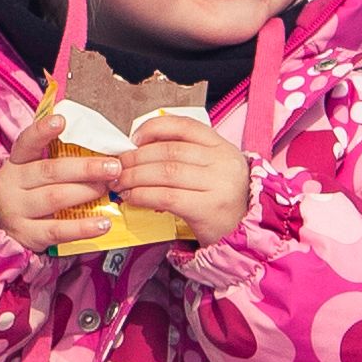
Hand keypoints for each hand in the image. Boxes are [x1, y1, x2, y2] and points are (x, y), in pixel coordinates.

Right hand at [0, 91, 121, 253]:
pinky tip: (103, 224)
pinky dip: (82, 228)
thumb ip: (56, 159)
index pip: (27, 142)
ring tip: (109, 190)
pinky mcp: (28, 235)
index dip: (42, 131)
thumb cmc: (27, 193)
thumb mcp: (30, 172)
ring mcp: (17, 210)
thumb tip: (99, 150)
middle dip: (85, 168)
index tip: (61, 121)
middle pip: (50, 171)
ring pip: (55, 198)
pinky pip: (58, 230)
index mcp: (16, 163)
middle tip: (113, 167)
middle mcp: (12, 184)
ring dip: (86, 193)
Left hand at [108, 115, 251, 248]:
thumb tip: (139, 149)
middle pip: (169, 150)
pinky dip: (143, 195)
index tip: (134, 137)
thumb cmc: (220, 203)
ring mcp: (219, 185)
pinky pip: (166, 196)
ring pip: (165, 172)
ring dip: (135, 176)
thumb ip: (185, 156)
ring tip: (120, 182)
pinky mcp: (208, 208)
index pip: (184, 125)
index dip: (154, 128)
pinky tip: (132, 198)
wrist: (243, 235)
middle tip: (118, 165)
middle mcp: (223, 162)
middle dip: (136, 157)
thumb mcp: (212, 171)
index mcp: (222, 147)